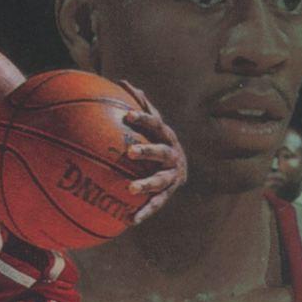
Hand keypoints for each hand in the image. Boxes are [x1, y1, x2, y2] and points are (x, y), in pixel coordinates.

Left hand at [120, 80, 187, 222]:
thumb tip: (121, 81)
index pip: (156, 124)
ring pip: (161, 181)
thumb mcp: (152, 124)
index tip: (126, 115)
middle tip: (129, 152)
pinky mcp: (167, 194)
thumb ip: (140, 105)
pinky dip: (144, 212)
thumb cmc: (158, 141)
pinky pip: (156, 204)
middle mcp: (173, 156)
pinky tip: (130, 220)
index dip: (143, 119)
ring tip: (129, 189)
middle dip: (147, 151)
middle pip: (162, 153)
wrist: (180, 169)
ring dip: (146, 185)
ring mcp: (172, 177)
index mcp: (166, 137)